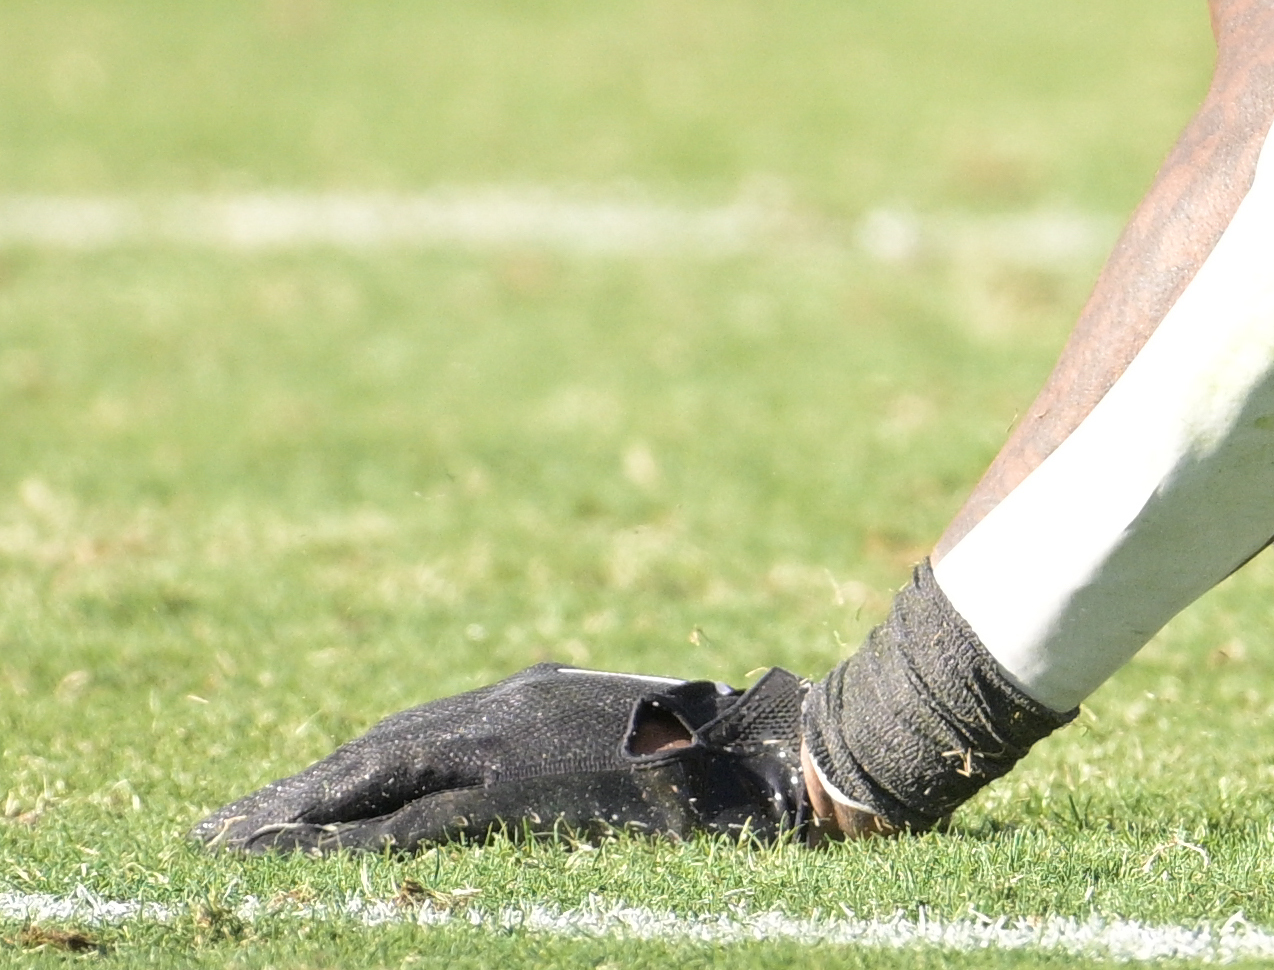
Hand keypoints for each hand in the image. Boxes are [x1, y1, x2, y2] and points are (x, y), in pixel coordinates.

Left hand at [195, 666, 816, 853]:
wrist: (775, 755)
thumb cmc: (723, 758)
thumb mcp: (632, 742)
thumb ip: (573, 751)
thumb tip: (538, 783)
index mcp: (533, 695)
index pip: (408, 734)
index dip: (335, 771)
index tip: (275, 805)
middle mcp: (509, 705)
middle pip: (373, 748)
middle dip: (290, 793)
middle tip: (214, 833)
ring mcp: (511, 745)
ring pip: (373, 775)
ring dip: (293, 816)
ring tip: (225, 849)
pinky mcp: (519, 793)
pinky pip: (409, 825)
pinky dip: (341, 844)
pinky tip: (292, 862)